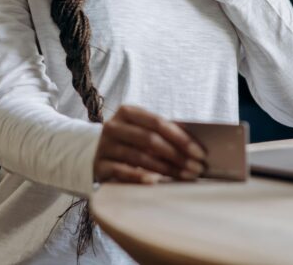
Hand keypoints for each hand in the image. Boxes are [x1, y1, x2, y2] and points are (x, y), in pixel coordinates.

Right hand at [93, 104, 207, 183]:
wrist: (93, 151)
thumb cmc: (128, 140)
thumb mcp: (140, 129)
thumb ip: (160, 131)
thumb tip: (192, 144)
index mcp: (127, 112)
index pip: (157, 123)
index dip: (180, 137)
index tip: (199, 152)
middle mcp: (113, 126)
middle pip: (150, 140)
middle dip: (177, 155)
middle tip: (196, 168)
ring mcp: (104, 146)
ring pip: (139, 157)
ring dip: (165, 168)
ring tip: (184, 177)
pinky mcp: (99, 165)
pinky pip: (122, 171)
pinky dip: (139, 177)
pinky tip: (154, 181)